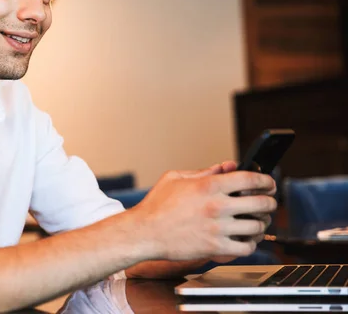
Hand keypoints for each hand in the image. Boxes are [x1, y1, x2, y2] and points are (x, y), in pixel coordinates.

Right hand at [128, 162, 276, 261]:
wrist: (144, 232)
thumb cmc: (156, 205)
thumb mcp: (176, 178)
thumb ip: (204, 171)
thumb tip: (226, 166)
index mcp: (209, 186)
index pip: (250, 178)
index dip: (266, 180)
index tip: (268, 183)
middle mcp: (216, 206)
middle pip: (261, 203)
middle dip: (270, 203)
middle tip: (268, 203)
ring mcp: (217, 228)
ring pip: (257, 227)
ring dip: (261, 224)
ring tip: (256, 222)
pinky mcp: (215, 247)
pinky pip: (246, 247)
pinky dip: (250, 244)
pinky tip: (244, 239)